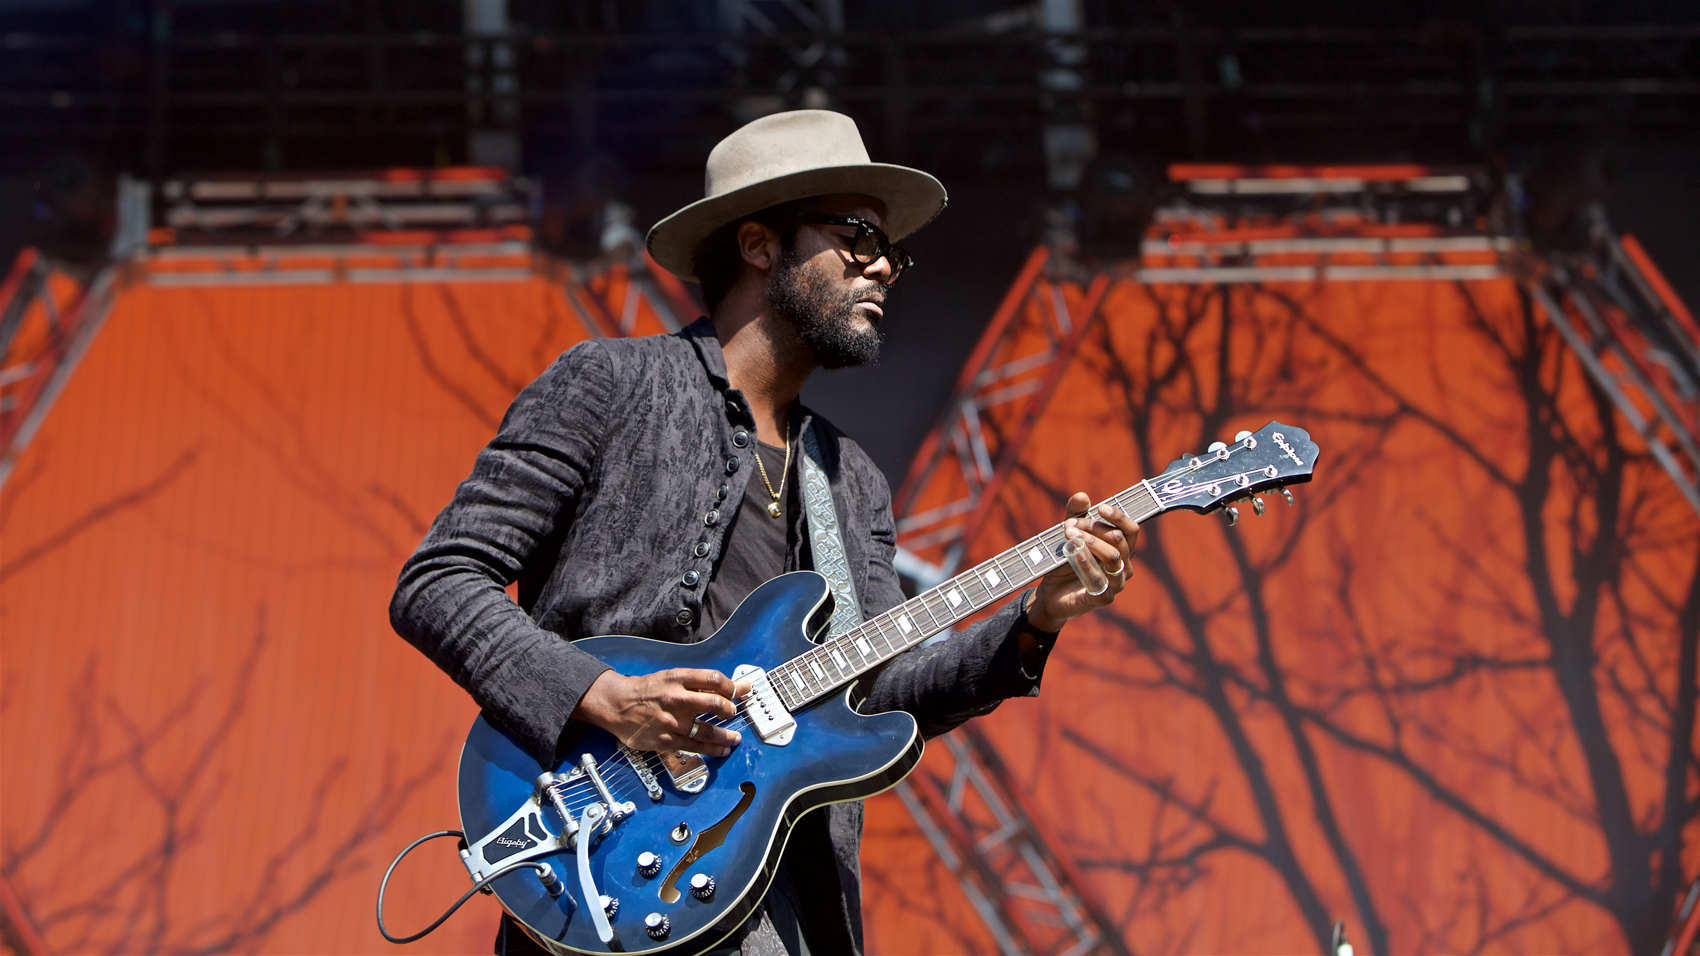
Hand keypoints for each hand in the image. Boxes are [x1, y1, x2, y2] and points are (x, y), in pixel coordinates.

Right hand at [572, 668, 751, 756]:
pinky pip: (694, 747)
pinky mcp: (665, 740)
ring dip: (726, 736)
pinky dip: (712, 749)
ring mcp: (670, 721)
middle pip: (713, 702)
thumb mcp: (671, 678)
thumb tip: (730, 687)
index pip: (713, 679)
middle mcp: (675, 698)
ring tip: (735, 738)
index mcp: (677, 678)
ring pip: (706, 730)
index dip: (732, 686)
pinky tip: (721, 750)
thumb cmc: (646, 691)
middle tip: (733, 712)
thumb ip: (698, 684)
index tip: (739, 691)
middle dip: (730, 709)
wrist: (616, 705)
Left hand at [1027, 492, 1138, 632]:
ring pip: (1113, 557)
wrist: (1050, 594)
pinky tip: (1075, 555)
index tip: (1101, 508)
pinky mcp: (1101, 599)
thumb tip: (1082, 496)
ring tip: (1070, 535)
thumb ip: (1075, 515)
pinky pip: (1100, 581)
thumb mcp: (1069, 535)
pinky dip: (1087, 566)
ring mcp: (1114, 584)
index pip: (1131, 530)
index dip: (1119, 517)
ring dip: (1091, 542)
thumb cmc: (1066, 563)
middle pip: (1120, 541)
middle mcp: (1122, 566)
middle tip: (1070, 525)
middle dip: (1095, 528)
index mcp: (1120, 550)